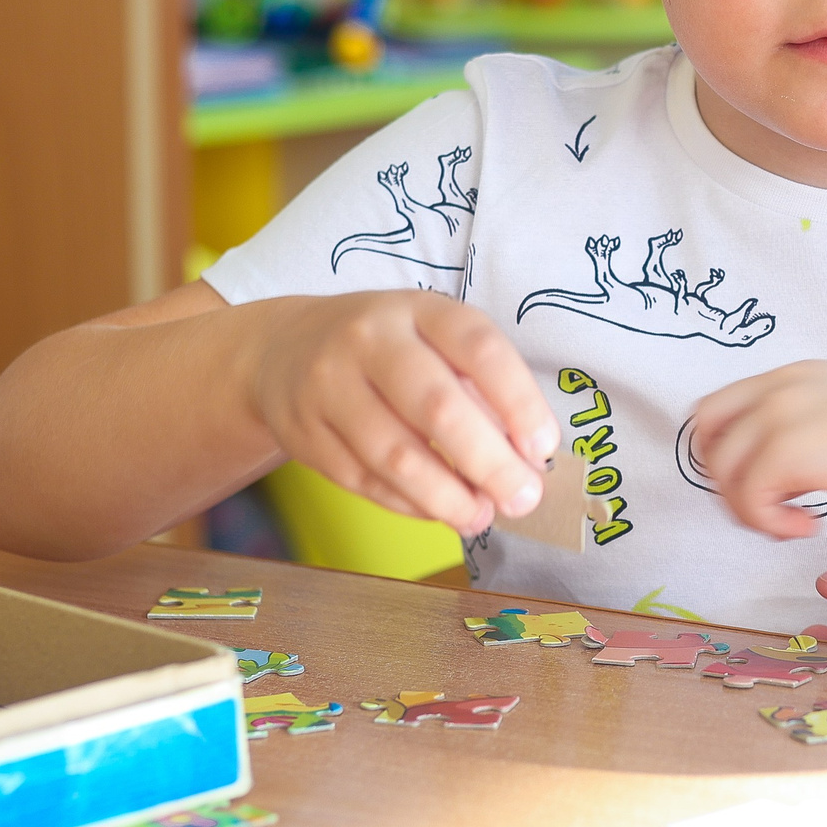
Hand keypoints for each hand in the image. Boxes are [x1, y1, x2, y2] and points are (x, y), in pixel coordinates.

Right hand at [246, 290, 555, 535]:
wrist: (282, 349)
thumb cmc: (388, 350)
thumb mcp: (433, 340)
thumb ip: (481, 389)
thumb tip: (526, 460)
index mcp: (418, 309)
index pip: (479, 348)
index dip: (519, 401)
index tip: (543, 448)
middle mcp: (369, 339)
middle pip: (436, 407)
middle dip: (489, 462)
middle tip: (523, 498)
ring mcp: (328, 385)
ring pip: (395, 455)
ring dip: (448, 497)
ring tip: (481, 517)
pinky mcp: (303, 432)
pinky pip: (364, 480)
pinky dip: (409, 504)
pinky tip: (438, 511)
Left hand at [691, 361, 826, 537]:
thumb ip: (811, 428)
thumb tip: (795, 471)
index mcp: (790, 377)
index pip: (722, 406)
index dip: (727, 448)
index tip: (759, 478)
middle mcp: (773, 390)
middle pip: (704, 433)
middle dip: (723, 477)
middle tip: (762, 506)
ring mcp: (774, 418)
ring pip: (722, 472)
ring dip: (748, 508)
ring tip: (790, 524)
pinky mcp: (782, 452)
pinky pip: (749, 500)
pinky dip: (771, 524)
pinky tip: (809, 527)